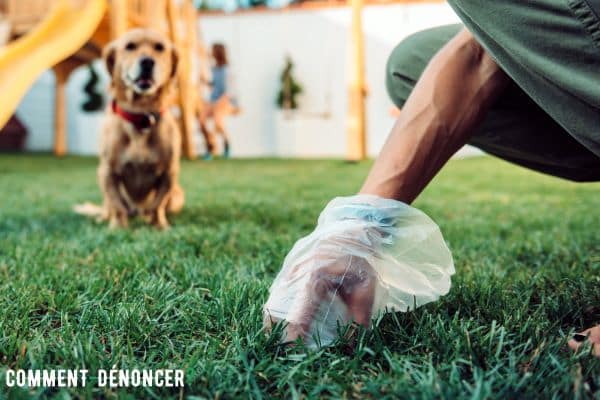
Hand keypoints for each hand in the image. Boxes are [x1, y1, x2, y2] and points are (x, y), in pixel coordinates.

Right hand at [263, 195, 454, 347]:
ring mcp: (289, 269)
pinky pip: (278, 291)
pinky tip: (283, 320)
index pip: (298, 314)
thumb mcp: (366, 285)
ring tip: (279, 339)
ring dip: (275, 319)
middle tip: (281, 349)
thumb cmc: (360, 256)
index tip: (292, 351)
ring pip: (273, 300)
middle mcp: (296, 273)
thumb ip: (360, 315)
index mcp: (314, 277)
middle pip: (275, 308)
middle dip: (276, 330)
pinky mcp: (289, 268)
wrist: (350, 226)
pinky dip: (278, 307)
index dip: (294, 336)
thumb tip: (355, 344)